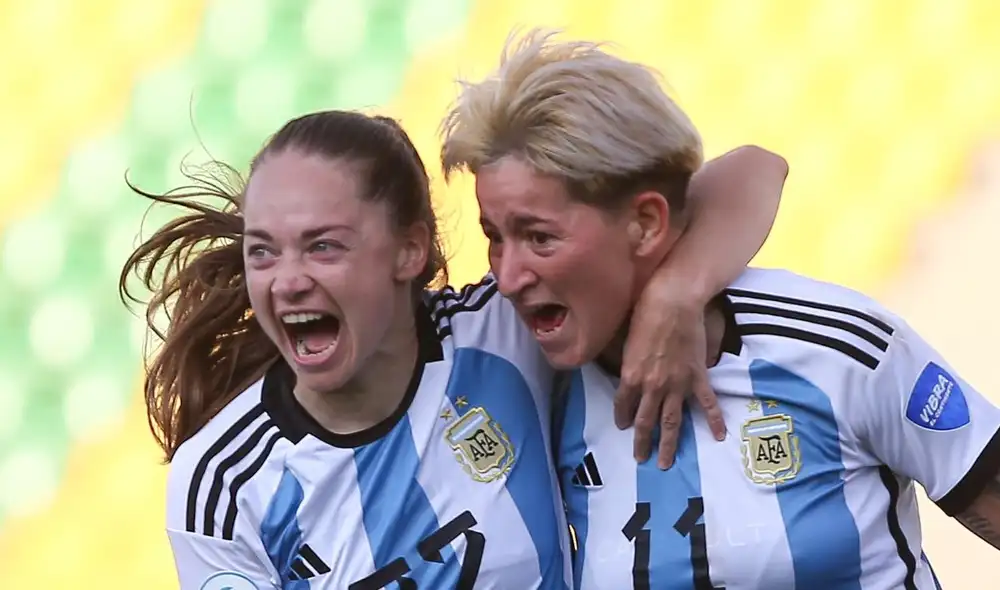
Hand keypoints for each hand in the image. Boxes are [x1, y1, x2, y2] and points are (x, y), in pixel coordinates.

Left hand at [615, 287, 725, 468]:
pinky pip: (707, 404)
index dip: (622, 418)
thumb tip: (629, 375)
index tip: (623, 427)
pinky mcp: (697, 378)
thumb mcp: (626, 342)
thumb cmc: (645, 315)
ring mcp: (677, 385)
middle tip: (641, 459)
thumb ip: (628, 364)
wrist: (673, 303)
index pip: (623, 405)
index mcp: (631, 377)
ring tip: (666, 463)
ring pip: (672, 422)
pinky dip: (714, 421)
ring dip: (669, 444)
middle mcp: (652, 387)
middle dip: (642, 443)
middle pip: (646, 422)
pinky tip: (719, 436)